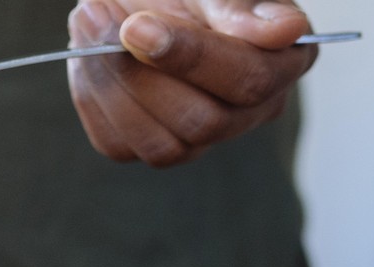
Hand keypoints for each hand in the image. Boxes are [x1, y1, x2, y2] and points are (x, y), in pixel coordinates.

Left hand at [67, 0, 317, 166]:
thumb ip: (241, 7)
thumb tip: (283, 31)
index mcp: (284, 60)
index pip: (248, 78)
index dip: (190, 57)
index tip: (137, 26)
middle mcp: (250, 111)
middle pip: (203, 121)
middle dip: (140, 73)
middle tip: (94, 15)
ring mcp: (201, 138)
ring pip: (160, 144)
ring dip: (111, 85)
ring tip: (88, 24)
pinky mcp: (152, 146)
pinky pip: (118, 144)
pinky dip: (95, 97)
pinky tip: (88, 55)